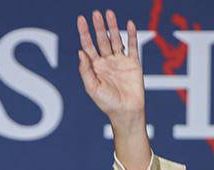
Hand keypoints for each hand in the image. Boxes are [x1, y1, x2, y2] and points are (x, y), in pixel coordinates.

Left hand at [76, 9, 151, 169]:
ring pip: (115, 40)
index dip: (84, 33)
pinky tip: (129, 24)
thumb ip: (86, 70)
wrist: (126, 112)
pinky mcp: (133, 64)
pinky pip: (132, 46)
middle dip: (98, 27)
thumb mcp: (92, 88)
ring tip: (109, 13)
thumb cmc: (107, 103)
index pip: (88, 46)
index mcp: (95, 67)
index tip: (81, 20)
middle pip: (101, 40)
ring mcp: (120, 62)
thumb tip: (80, 52)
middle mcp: (107, 62)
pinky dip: (131, 35)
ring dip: (112, 27)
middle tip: (95, 13)